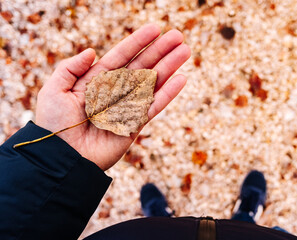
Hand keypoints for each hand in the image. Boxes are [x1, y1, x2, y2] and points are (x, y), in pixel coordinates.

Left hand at [36, 24, 190, 169]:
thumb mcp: (54, 90)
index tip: (156, 28)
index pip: (122, 56)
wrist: (62, 157)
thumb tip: (92, 51)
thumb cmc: (54, 124)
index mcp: (97, 80)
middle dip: (160, 50)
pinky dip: (168, 93)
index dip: (138, 41)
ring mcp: (127, 107)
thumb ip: (70, 67)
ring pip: (153, 83)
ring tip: (186, 51)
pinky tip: (181, 79)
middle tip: (179, 36)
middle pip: (142, 66)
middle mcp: (115, 91)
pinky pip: (154, 106)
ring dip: (170, 67)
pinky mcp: (135, 124)